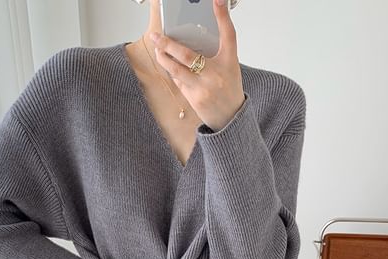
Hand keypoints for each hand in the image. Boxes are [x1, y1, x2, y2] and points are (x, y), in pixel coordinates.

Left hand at [149, 0, 244, 131]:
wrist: (231, 118)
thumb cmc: (229, 88)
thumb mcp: (229, 66)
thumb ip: (215, 52)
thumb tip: (193, 38)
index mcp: (230, 61)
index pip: (228, 34)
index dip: (223, 15)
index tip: (217, 0)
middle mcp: (217, 73)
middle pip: (188, 55)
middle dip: (168, 44)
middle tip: (156, 36)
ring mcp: (204, 88)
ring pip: (176, 70)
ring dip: (164, 59)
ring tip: (158, 50)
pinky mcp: (195, 99)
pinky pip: (179, 82)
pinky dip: (173, 73)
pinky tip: (170, 67)